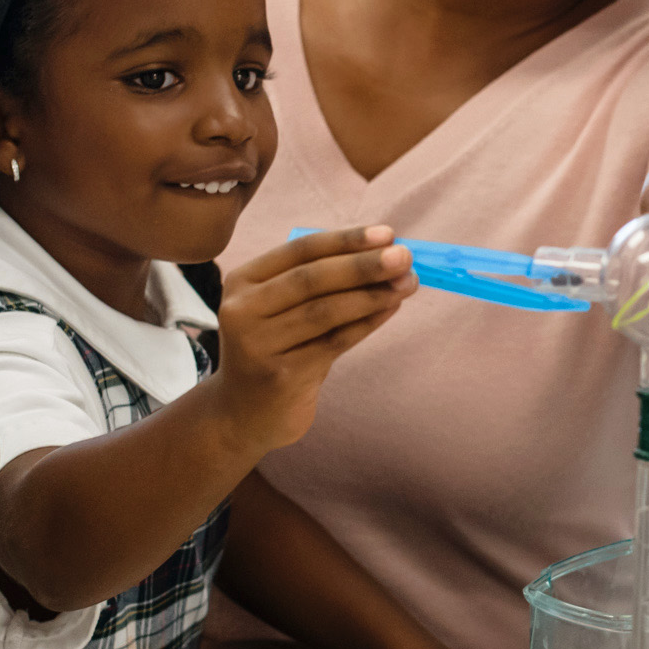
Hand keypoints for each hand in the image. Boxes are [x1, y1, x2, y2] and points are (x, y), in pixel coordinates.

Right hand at [209, 225, 415, 452]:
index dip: (345, 240)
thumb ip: (320, 283)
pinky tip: (391, 309)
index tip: (387, 234)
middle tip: (404, 256)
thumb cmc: (277, 351)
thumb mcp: (282, 310)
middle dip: (363, 264)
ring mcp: (257, 345)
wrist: (245, 414)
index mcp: (242, 281)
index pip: (299, 250)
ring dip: (372, 294)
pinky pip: (333, 342)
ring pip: (325, 311)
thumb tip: (384, 254)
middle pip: (311, 278)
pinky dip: (367, 323)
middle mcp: (242, 310)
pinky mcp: (279, 376)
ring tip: (407, 283)